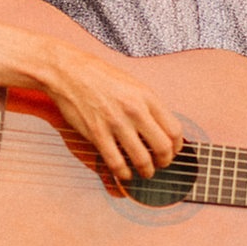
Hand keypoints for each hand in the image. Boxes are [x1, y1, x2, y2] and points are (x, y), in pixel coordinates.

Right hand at [42, 46, 181, 181]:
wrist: (69, 72)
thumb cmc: (100, 76)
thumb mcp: (133, 85)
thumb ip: (148, 106)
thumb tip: (160, 128)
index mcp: (147, 97)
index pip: (174, 129)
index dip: (177, 146)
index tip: (173, 151)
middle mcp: (135, 110)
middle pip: (163, 147)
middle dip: (165, 161)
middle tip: (161, 164)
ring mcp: (116, 123)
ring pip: (142, 159)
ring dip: (146, 171)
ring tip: (144, 172)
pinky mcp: (97, 134)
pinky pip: (116, 162)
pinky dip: (123, 173)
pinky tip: (124, 173)